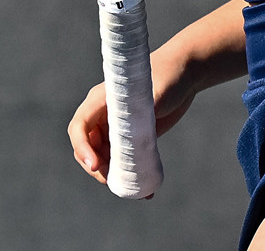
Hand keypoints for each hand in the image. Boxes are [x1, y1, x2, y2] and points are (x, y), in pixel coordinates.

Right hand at [67, 49, 199, 186]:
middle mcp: (103, 115)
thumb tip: (133, 137)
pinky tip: (146, 190)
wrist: (185, 73)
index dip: (82, 149)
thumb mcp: (155, 92)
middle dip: (97, 168)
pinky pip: (125, 160)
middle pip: (87, 148)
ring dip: (114, 176)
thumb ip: (141, 111)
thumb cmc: (167, 75)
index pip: (79, 127)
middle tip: (113, 182)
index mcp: (100, 100)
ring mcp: (116, 128)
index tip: (96, 166)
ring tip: (134, 189)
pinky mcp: (131, 138)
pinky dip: (131, 176)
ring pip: (105, 158)